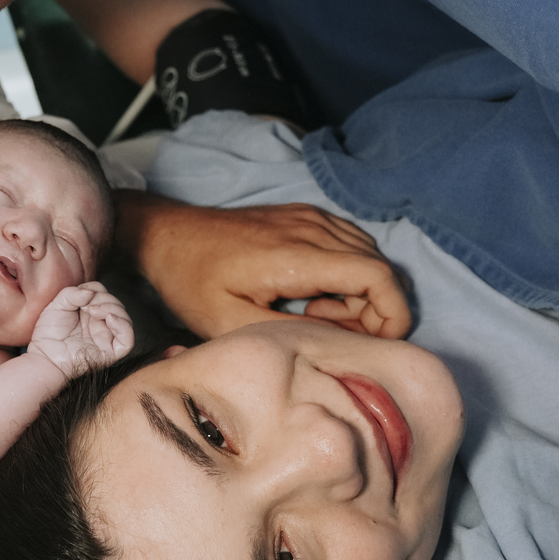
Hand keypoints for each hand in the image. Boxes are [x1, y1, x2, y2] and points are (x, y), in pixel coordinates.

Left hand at [29, 282, 134, 378]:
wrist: (44, 355)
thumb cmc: (49, 333)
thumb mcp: (58, 304)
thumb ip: (73, 293)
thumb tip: (91, 293)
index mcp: (91, 312)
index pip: (104, 294)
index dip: (96, 289)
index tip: (81, 293)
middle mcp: (101, 324)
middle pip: (116, 305)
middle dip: (103, 299)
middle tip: (86, 306)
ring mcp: (107, 338)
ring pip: (125, 319)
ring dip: (111, 309)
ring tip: (93, 311)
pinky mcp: (110, 353)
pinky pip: (128, 340)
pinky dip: (123, 326)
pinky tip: (109, 319)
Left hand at [124, 196, 411, 339]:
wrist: (166, 235)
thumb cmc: (191, 281)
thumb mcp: (230, 324)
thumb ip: (290, 334)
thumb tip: (339, 343)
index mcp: (297, 255)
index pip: (378, 275)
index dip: (392, 314)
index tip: (372, 343)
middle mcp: (312, 228)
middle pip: (381, 268)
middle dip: (372, 311)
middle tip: (325, 331)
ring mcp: (310, 217)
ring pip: (369, 256)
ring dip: (358, 293)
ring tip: (313, 314)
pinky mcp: (304, 216)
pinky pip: (350, 244)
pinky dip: (346, 274)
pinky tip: (310, 294)